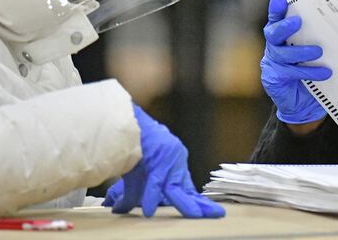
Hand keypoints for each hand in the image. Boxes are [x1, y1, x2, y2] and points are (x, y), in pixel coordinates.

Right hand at [102, 105, 224, 217]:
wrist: (125, 121)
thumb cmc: (131, 143)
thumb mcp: (133, 173)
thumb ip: (133, 192)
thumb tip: (119, 209)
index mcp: (173, 162)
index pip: (186, 185)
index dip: (194, 200)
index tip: (207, 211)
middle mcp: (175, 160)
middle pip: (187, 188)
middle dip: (200, 204)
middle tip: (217, 213)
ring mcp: (168, 159)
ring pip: (176, 188)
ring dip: (186, 205)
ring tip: (196, 216)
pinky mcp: (157, 159)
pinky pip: (155, 182)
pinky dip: (150, 197)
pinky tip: (149, 211)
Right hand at [261, 0, 331, 123]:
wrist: (305, 105)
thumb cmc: (312, 72)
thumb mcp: (317, 54)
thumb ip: (319, 39)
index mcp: (282, 36)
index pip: (276, 19)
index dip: (275, 10)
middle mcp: (274, 47)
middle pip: (273, 33)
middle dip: (284, 26)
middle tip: (298, 22)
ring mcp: (271, 63)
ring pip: (281, 53)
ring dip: (300, 51)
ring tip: (318, 52)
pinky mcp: (274, 79)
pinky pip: (290, 73)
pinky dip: (308, 71)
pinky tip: (324, 72)